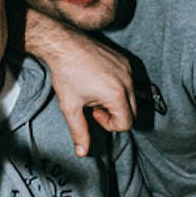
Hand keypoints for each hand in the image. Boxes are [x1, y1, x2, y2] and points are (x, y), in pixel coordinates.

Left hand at [47, 38, 136, 156]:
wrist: (63, 44)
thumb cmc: (66, 74)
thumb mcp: (71, 107)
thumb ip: (79, 132)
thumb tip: (82, 153)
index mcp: (117, 94)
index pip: (127, 124)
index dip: (109, 124)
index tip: (93, 113)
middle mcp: (127, 81)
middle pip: (132, 111)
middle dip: (114, 113)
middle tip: (94, 104)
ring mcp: (128, 68)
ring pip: (131, 96)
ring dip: (115, 100)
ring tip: (95, 91)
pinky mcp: (125, 60)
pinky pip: (128, 81)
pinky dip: (117, 86)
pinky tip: (98, 79)